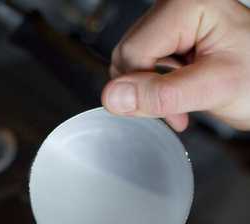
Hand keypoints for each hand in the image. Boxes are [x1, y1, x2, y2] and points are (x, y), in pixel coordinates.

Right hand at [102, 0, 249, 131]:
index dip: (143, 89)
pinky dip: (157, 89)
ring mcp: (173, 22)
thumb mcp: (212, 89)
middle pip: (128, 55)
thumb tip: (112, 98)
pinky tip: (181, 97)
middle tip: (178, 110)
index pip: (132, 52)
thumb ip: (162, 94)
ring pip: (133, 64)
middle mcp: (175, 7)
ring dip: (152, 93)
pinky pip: (145, 66)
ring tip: (184, 104)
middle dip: (147, 91)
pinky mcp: (173, 39)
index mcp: (186, 5)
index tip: (172, 112)